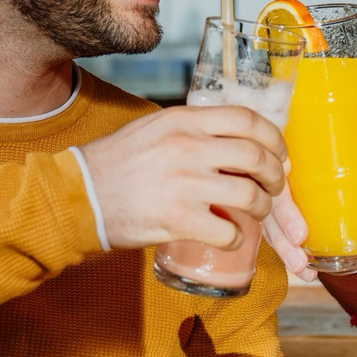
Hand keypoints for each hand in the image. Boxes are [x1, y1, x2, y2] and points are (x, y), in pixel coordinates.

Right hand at [80, 106, 286, 250]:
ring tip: (255, 212)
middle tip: (274, 187)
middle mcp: (187, 146)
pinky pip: (229, 230)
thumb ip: (194, 128)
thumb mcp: (155, 128)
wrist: (78, 195)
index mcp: (184, 120)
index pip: (247, 118)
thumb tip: (236, 136)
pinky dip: (237, 237)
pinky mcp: (177, 218)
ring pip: (250, 194)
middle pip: (256, 156)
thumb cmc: (118, 163)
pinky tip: (230, 236)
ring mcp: (184, 183)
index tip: (279, 154)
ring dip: (262, 208)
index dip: (274, 138)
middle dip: (275, 175)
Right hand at [262, 150, 356, 280]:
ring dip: (282, 245)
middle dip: (280, 217)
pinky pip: (278, 238)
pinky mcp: (281, 222)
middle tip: (299, 237)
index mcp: (294, 148)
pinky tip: (306, 273)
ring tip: (301, 265)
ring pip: (269, 220)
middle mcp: (280, 172)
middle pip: (269, 192)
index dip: (274, 167)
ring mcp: (277, 199)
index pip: (274, 154)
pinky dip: (290, 257)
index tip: (287, 179)